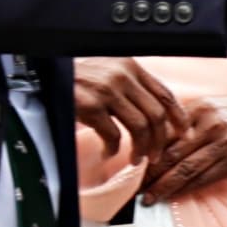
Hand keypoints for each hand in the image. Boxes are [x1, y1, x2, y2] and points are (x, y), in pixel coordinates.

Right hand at [66, 58, 182, 165]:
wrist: (43, 68)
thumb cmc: (76, 72)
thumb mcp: (107, 68)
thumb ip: (128, 83)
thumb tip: (149, 109)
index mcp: (130, 66)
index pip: (165, 93)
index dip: (178, 117)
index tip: (183, 133)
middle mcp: (122, 77)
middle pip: (157, 115)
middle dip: (161, 141)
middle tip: (156, 156)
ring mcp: (107, 91)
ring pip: (141, 128)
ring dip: (142, 149)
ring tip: (136, 159)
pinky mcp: (90, 106)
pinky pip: (113, 136)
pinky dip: (114, 150)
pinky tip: (109, 154)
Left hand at [140, 96, 226, 203]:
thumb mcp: (208, 108)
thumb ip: (184, 121)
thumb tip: (154, 140)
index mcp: (198, 110)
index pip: (166, 134)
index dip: (147, 152)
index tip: (134, 165)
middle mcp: (209, 127)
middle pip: (172, 154)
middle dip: (151, 174)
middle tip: (136, 187)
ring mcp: (222, 145)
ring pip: (186, 170)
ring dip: (164, 187)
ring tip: (149, 198)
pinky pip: (203, 179)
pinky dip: (185, 190)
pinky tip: (172, 196)